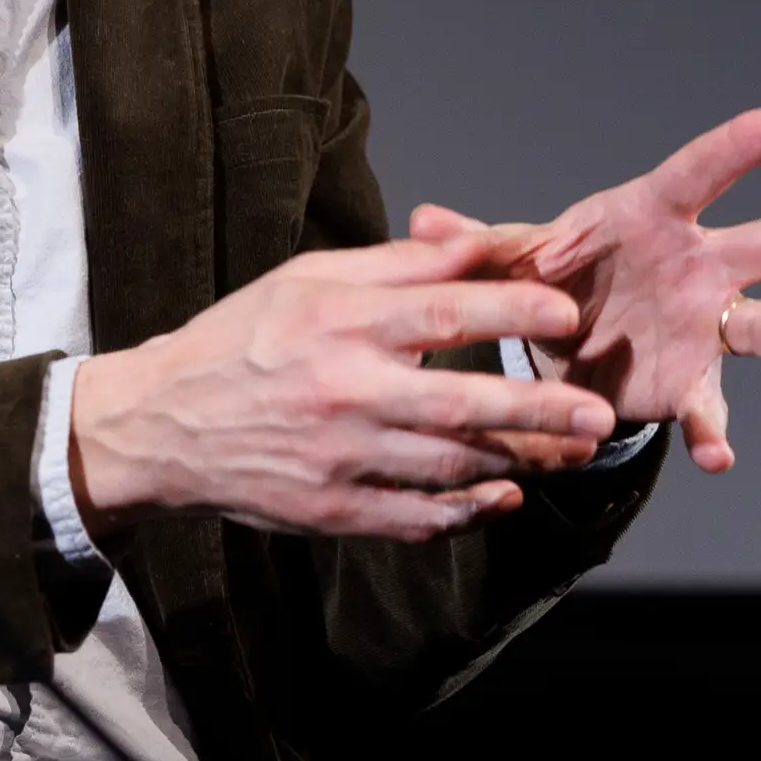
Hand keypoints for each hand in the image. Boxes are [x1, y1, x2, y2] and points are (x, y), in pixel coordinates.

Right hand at [66, 235, 616, 540]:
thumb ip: (405, 265)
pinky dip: (465, 513)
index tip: (568, 314)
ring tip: (574, 452)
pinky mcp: (330, 512)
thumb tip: (488, 242)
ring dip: (519, 462)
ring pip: (448, 465)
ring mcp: (338, 459)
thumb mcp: (313, 278)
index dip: (514, 314)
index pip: (446, 313)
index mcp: (340, 322)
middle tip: (600, 414)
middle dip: (538, 410)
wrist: (160, 424)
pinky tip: (504, 498)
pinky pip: (414, 518)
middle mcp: (343, 391)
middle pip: (461, 403)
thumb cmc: (246, 336)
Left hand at [410, 104, 760, 473]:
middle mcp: (695, 267)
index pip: (703, 172)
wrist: (559, 349)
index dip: (744, 147)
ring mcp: (702, 327)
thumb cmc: (549, 278)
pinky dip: (713, 432)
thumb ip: (476, 244)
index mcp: (648, 217)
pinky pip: (708, 410)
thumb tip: (421, 221)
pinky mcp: (688, 384)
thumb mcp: (509, 258)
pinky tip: (719, 457)